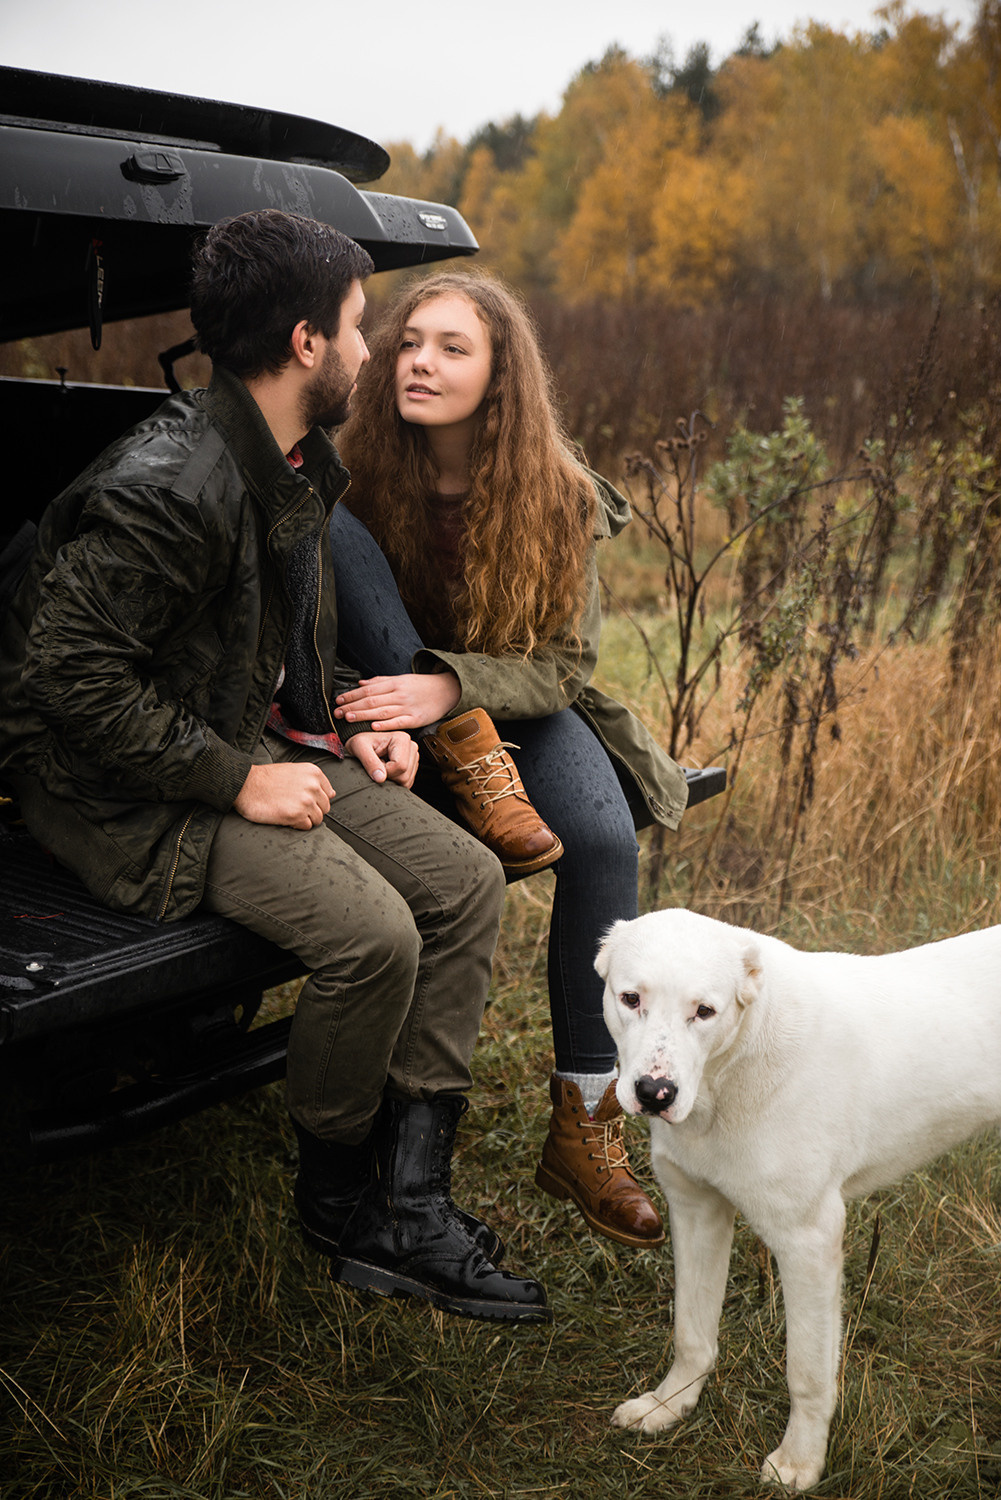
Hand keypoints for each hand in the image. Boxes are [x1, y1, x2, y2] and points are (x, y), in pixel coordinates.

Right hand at [234, 761, 332, 828]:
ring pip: (317, 819)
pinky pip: (307, 827)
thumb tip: (333, 794)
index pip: (328, 794)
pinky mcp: (296, 815)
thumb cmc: (267, 779)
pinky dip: (297, 825)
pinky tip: (285, 817)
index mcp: (314, 773)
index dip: (316, 799)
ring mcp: (306, 801)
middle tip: (294, 807)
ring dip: (304, 819)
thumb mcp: (294, 771)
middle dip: (312, 811)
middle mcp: (313, 786)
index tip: (301, 799)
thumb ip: (314, 781)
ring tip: (288, 812)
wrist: (245, 784)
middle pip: (325, 808)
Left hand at [334, 671, 460, 730]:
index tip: (339, 700)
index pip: (368, 689)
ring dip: (363, 715)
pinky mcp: (415, 719)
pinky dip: (385, 724)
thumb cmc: (421, 686)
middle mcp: (399, 694)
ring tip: (349, 718)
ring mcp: (407, 707)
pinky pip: (398, 722)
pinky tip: (373, 726)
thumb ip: (380, 682)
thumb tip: (360, 683)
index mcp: (394, 683)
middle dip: (353, 706)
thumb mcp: (401, 679)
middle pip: (372, 700)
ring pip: (381, 711)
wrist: (447, 690)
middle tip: (338, 712)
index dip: (352, 695)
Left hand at [346, 729, 419, 788]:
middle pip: (404, 775)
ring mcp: (413, 757)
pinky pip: (407, 782)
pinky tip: (387, 770)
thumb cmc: (360, 743)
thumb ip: (369, 761)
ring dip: (391, 779)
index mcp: (402, 739)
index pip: (400, 766)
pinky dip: (395, 781)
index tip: (375, 764)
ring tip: (381, 766)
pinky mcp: (412, 766)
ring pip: (406, 781)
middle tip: (377, 765)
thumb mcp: (358, 747)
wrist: (362, 745)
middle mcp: (411, 746)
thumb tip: (381, 778)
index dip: (385, 771)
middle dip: (388, 776)